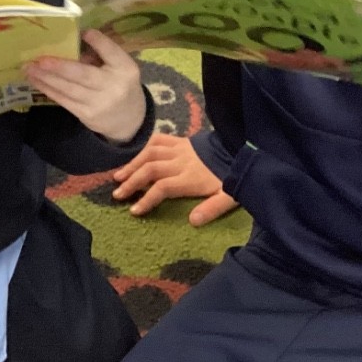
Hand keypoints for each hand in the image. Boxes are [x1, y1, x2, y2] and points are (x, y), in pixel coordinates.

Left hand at [26, 29, 146, 143]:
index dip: (98, 42)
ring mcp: (98, 103)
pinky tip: (36, 80)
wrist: (129, 120)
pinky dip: (48, 89)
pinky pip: (64, 101)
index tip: (84, 32)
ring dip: (46, 79)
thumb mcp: (119, 66)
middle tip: (39, 58)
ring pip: (68, 89)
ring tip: (29, 68)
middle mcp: (113, 87)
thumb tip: (72, 41)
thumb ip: (101, 53)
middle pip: (83, 75)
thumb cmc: (120, 84)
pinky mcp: (86, 115)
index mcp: (125, 69)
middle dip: (59, 67)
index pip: (111, 52)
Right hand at [112, 132, 239, 225]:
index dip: (146, 199)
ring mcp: (181, 149)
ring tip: (118, 176)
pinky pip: (160, 139)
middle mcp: (181, 162)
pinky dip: (146, 147)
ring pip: (150, 154)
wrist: (244, 145)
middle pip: (150, 170)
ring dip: (133, 165)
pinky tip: (139, 155)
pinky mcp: (183, 140)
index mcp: (191, 177)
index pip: (162, 187)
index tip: (134, 211)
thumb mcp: (231, 195)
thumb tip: (192, 222)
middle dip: (131, 182)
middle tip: (117, 194)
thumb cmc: (236, 173)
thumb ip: (212, 209)